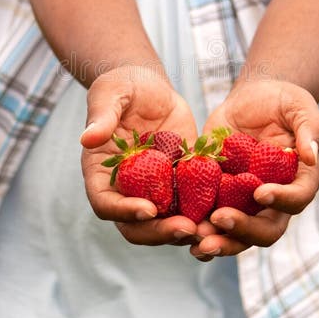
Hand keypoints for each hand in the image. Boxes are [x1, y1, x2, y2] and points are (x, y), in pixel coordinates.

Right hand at [80, 65, 200, 245]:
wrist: (151, 86)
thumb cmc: (122, 86)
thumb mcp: (110, 93)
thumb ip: (102, 115)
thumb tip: (89, 138)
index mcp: (101, 174)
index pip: (106, 204)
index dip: (124, 212)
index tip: (148, 209)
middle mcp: (126, 189)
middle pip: (137, 226)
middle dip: (161, 231)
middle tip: (187, 229)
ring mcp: (155, 190)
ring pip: (167, 222)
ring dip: (187, 231)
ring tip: (212, 230)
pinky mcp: (181, 183)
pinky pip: (193, 204)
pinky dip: (207, 212)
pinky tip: (229, 212)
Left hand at [191, 78, 318, 259]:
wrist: (251, 99)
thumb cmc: (282, 101)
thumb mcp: (299, 106)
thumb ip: (310, 129)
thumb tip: (311, 156)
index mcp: (299, 181)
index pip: (297, 199)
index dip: (282, 200)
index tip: (260, 192)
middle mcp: (275, 201)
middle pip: (266, 229)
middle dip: (244, 230)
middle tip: (219, 220)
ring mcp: (246, 203)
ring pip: (237, 235)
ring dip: (219, 241)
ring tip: (196, 239)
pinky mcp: (221, 197)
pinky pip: (211, 221)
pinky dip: (198, 229)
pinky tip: (180, 229)